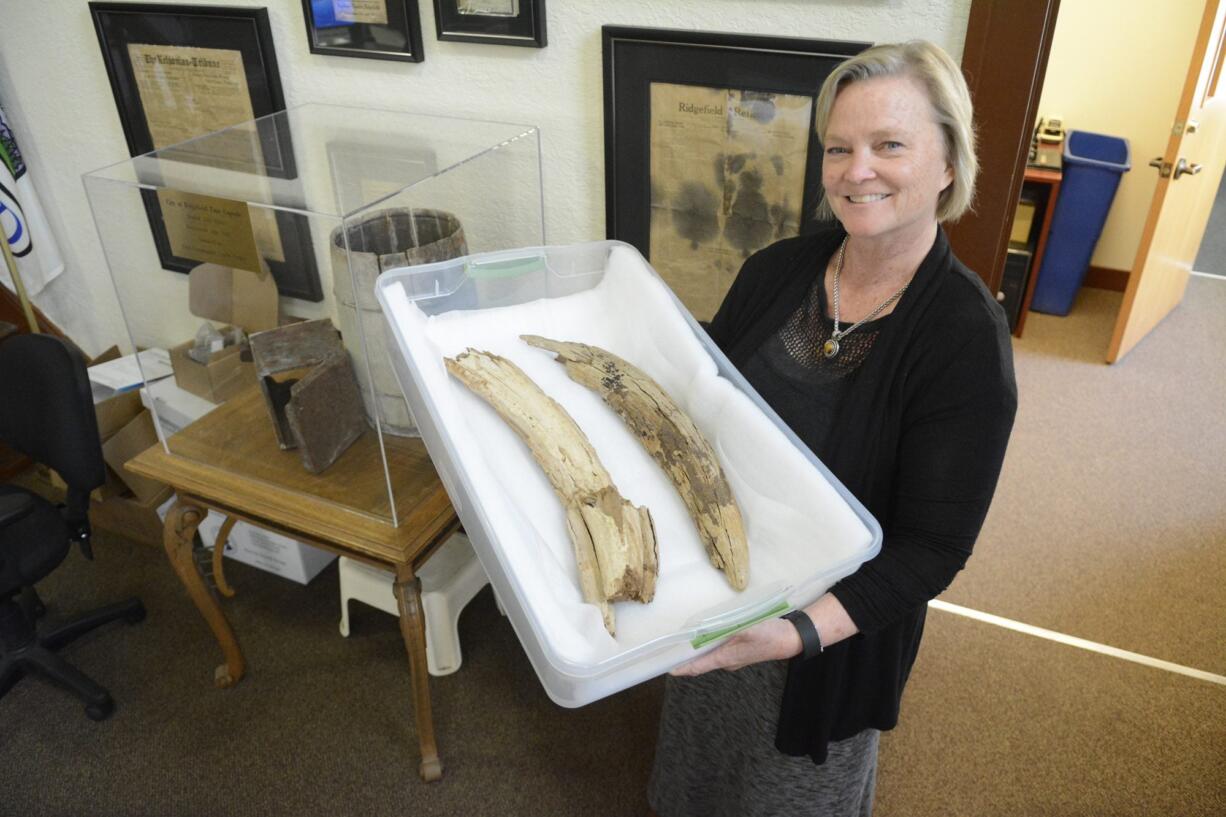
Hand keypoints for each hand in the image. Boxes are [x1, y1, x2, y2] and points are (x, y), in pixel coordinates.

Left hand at [670, 618, 801, 675]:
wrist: (791, 639)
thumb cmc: (771, 635)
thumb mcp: (749, 629)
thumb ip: (729, 630)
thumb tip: (710, 630)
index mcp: (726, 657)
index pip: (697, 667)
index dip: (681, 668)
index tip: (666, 669)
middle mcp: (727, 661)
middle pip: (700, 662)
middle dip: (686, 657)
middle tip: (670, 648)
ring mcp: (733, 657)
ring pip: (709, 655)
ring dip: (697, 650)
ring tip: (683, 641)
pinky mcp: (739, 651)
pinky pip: (718, 650)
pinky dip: (708, 644)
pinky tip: (707, 634)